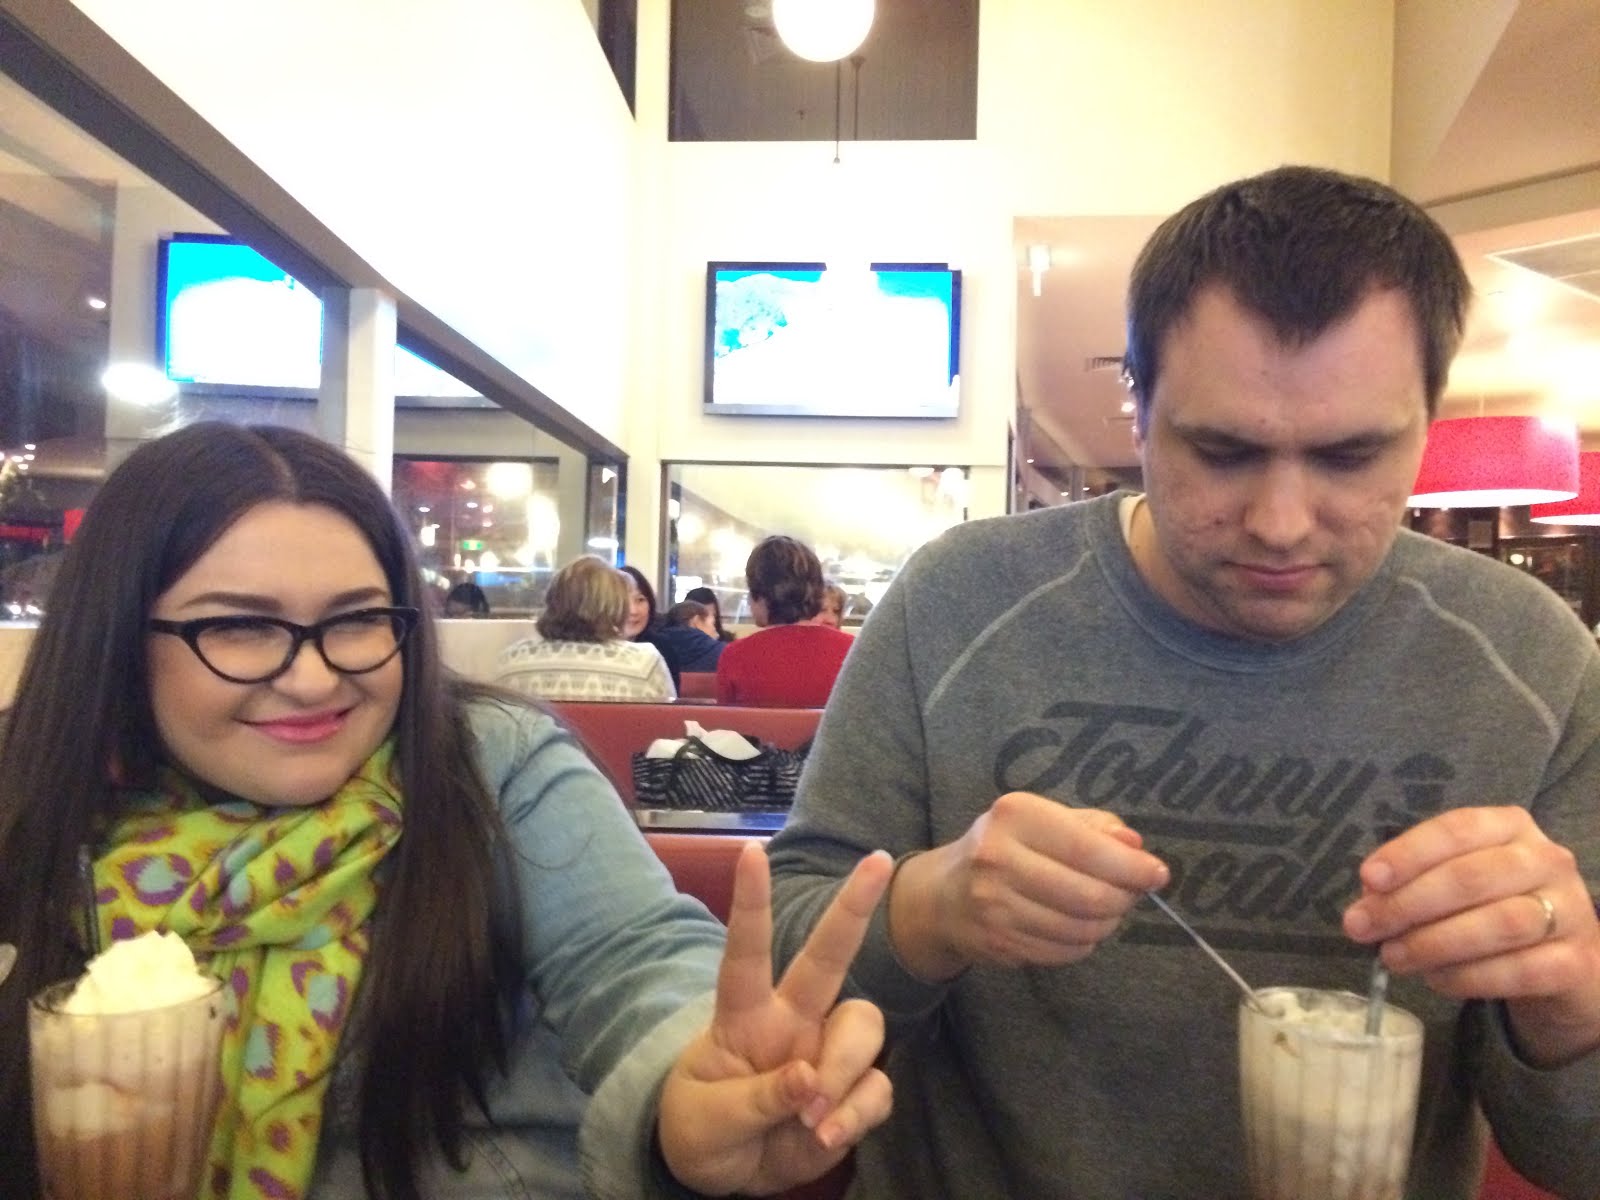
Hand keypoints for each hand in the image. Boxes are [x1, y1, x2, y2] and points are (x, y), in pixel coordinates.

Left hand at [658, 844, 893, 1195]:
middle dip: (853, 907)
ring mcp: (825, 1051)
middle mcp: (791, 1020)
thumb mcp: (707, 1121)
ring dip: (845, 1070)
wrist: (725, 1177)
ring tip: (813, 1120)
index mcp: (743, 1016)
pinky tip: (825, 1136)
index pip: (746, 952)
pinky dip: (856, 1115)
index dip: (749, 902)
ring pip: (863, 1027)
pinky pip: (876, 1087)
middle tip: (879, 862)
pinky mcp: (852, 1091)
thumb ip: (756, 1099)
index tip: (750, 851)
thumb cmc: (702, 1129)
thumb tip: (809, 1079)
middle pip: (828, 957)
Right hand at [889, 791, 1169, 980]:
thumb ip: (1092, 826)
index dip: (1131, 866)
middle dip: (1123, 898)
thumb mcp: (1043, 820)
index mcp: (1014, 816)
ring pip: (1081, 928)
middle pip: (1089, 894)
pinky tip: (1077, 927)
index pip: (1087, 847)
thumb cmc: (1005, 847)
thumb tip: (1134, 845)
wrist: (944, 895)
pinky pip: (1065, 952)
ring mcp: (995, 906)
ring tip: (1104, 909)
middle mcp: (998, 858)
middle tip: (1131, 894)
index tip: (1158, 873)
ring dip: (1106, 922)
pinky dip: (1083, 943)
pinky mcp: (999, 942)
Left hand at [1343, 807, 1599, 1065]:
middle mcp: (1546, 860)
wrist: (1558, 958)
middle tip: (1365, 927)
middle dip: (1409, 904)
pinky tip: (1436, 979)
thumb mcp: (1450, 883)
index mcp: (1509, 826)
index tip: (1368, 879)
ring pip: (1500, 923)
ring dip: (1435, 943)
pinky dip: (1469, 977)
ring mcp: (1570, 910)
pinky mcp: (1576, 961)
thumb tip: (1365, 905)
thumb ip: (1408, 885)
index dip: (1409, 853)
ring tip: (1394, 957)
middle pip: (1472, 877)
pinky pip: (1520, 971)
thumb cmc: (1490, 906)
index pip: (1456, 829)